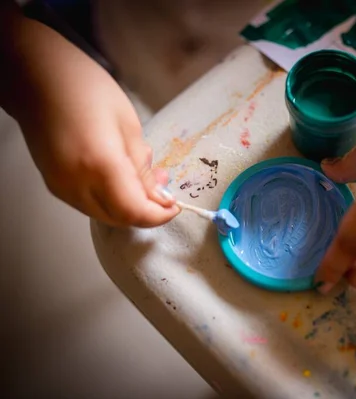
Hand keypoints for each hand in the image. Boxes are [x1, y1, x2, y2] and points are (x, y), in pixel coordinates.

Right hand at [12, 21, 177, 226]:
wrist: (36, 77)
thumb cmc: (84, 89)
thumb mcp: (129, 125)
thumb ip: (143, 167)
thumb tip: (157, 196)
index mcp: (100, 165)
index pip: (134, 212)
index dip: (158, 216)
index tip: (175, 206)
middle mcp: (76, 183)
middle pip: (119, 219)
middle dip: (146, 211)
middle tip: (164, 189)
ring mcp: (61, 187)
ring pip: (104, 215)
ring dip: (129, 206)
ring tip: (145, 177)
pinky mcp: (54, 184)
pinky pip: (89, 204)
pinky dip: (111, 200)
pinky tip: (121, 177)